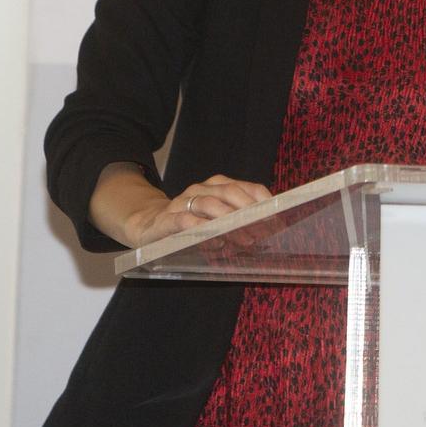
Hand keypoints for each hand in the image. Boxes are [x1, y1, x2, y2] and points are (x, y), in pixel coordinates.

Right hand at [90, 164, 273, 248]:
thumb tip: (268, 231)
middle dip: (249, 211)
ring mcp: (183, 202)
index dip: (264, 202)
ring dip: (229, 221)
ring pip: (209, 203)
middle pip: (230, 192)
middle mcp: (202, 188)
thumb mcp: (218, 219)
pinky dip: (202, 229)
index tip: (277, 218)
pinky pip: (186, 221)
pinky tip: (216, 240)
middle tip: (261, 230)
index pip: (248, 187)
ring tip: (244, 238)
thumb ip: (239, 221)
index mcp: (218, 185)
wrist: (149, 225)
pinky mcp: (167, 218)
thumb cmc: (192, 224)